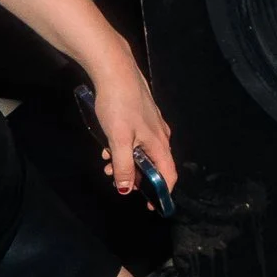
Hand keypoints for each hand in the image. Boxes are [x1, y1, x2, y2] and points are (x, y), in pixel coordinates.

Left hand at [82, 63, 175, 195]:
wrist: (115, 71)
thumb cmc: (119, 106)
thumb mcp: (118, 140)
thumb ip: (122, 166)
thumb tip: (126, 189)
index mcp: (159, 143)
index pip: (168, 175)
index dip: (162, 193)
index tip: (151, 205)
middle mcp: (160, 135)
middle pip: (155, 164)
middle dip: (137, 177)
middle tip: (117, 181)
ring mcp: (151, 124)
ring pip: (143, 151)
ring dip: (127, 162)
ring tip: (107, 163)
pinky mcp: (142, 115)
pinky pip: (137, 140)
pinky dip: (125, 148)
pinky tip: (108, 144)